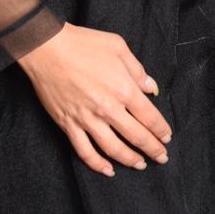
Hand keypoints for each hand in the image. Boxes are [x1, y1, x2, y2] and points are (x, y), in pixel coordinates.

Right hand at [17, 21, 172, 176]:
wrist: (47, 48)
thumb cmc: (83, 43)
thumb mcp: (117, 46)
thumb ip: (137, 69)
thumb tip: (151, 88)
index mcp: (124, 89)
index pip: (150, 117)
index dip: (161, 130)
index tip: (166, 137)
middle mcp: (108, 109)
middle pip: (137, 136)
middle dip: (153, 149)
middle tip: (162, 157)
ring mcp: (88, 119)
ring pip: (114, 149)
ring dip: (130, 160)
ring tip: (140, 165)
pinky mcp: (69, 125)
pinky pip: (85, 151)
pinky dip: (97, 164)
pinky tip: (108, 170)